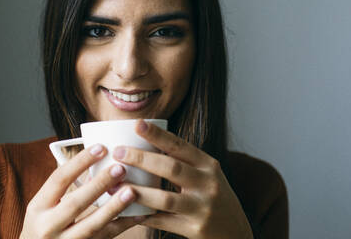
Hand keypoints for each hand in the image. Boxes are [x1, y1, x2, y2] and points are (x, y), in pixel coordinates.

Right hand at [20, 144, 142, 238]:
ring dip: (114, 208)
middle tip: (120, 168)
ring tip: (132, 191)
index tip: (100, 148)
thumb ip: (67, 189)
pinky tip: (138, 215)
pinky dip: (123, 225)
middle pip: (75, 203)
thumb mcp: (46, 207)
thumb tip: (100, 162)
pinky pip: (105, 238)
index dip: (80, 162)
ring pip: (92, 226)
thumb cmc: (46, 225)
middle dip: (99, 185)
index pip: (59, 179)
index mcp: (37, 208)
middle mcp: (47, 227)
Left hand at [112, 120, 253, 238]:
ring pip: (165, 198)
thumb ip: (183, 161)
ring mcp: (202, 208)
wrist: (236, 232)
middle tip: (118, 152)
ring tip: (114, 186)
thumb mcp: (206, 174)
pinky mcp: (195, 229)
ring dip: (138, 192)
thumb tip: (145, 143)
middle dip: (142, 159)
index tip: (137, 124)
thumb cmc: (212, 196)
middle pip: (171, 167)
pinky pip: (163, 222)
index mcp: (208, 165)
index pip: (180, 146)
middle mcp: (208, 184)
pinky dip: (143, 216)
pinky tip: (126, 211)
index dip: (158, 135)